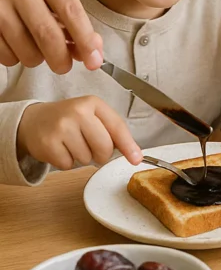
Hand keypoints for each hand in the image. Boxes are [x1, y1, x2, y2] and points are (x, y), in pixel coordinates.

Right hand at [0, 0, 102, 72]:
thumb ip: (70, 15)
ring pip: (26, 51)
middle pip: (48, 35)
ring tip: (35, 46)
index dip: (86, 40)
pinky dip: (16, 57)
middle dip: (61, 59)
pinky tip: (16, 43)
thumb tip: (91, 50)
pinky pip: (6, 56)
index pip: (71, 11)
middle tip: (64, 65)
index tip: (94, 60)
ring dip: (36, 59)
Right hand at [16, 96, 141, 169]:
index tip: (136, 159)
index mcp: (93, 103)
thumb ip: (112, 130)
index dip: (129, 145)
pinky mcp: (49, 143)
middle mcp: (78, 112)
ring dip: (81, 157)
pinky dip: (66, 162)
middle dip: (101, 155)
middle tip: (90, 147)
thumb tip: (134, 154)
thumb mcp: (91, 115)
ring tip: (71, 143)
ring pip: (86, 159)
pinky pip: (68, 165)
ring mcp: (62, 127)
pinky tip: (60, 149)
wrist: (34, 121)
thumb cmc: (69, 120)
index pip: (117, 126)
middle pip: (104, 147)